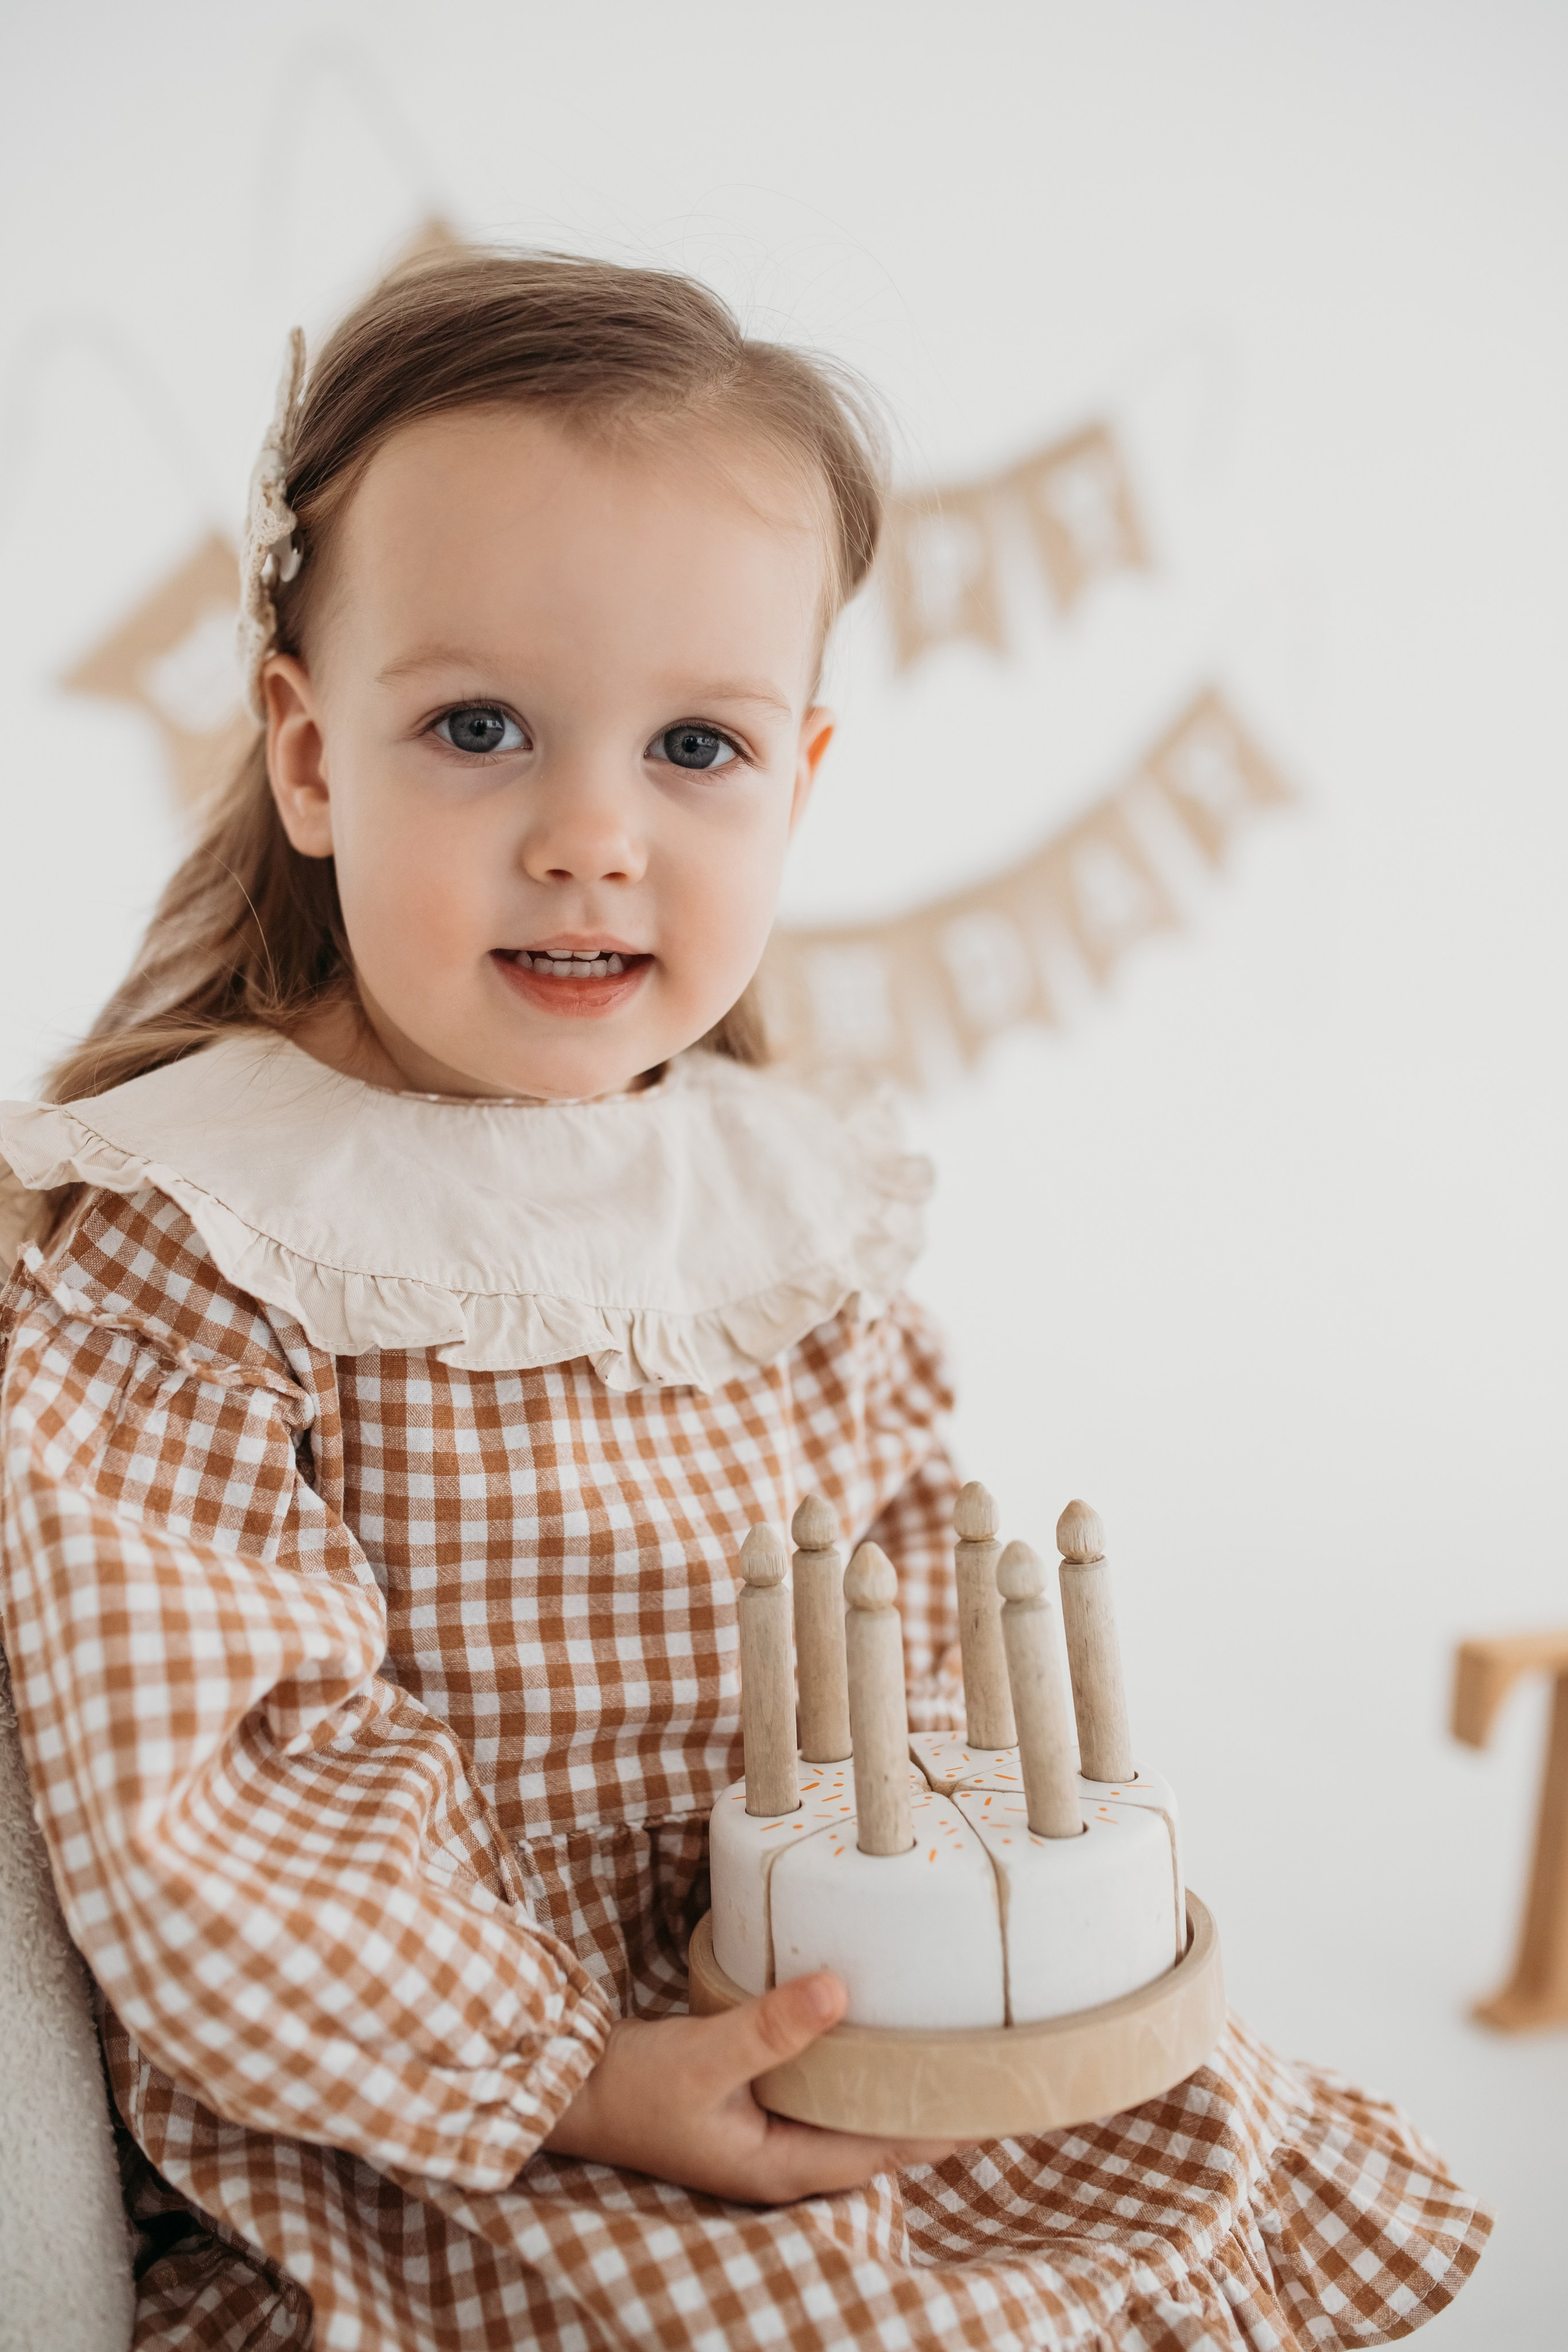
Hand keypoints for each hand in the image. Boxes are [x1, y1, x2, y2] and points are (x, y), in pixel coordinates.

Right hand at [542, 1969, 960, 2201]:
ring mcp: (766, 2135)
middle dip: (925, 2108)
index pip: (882, 2151)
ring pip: (848, 2115)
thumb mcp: (705, 2056)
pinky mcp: (751, 2104)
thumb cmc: (633, 2086)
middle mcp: (782, 2159)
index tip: (990, 2099)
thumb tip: (840, 1991)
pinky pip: (820, 2092)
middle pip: (875, 2139)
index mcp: (781, 2166)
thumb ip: (771, 2028)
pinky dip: (850, 2068)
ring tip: (940, 2045)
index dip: (937, 2127)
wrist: (572, 2087)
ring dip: (888, 2087)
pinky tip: (866, 2032)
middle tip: (982, 2064)